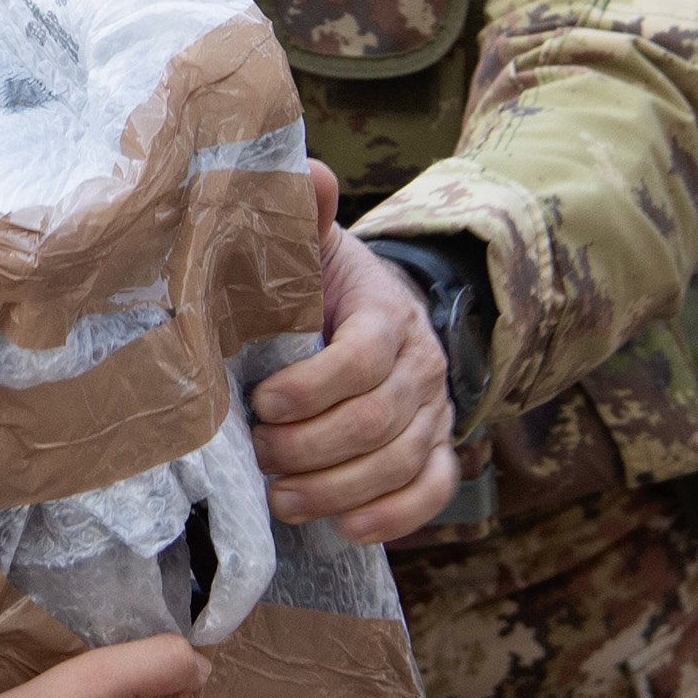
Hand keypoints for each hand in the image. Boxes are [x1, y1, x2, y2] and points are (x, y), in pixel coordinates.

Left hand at [252, 185, 456, 542]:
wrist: (382, 313)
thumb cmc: (327, 287)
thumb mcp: (313, 248)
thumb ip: (303, 215)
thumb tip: (304, 169)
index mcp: (386, 314)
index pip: (361, 358)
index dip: (309, 389)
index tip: (261, 403)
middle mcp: (421, 367)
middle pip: (374, 422)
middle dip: (309, 446)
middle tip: (259, 453)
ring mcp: (435, 413)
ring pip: (398, 464)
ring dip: (335, 489)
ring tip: (280, 497)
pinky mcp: (438, 451)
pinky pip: (431, 492)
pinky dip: (391, 517)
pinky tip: (344, 528)